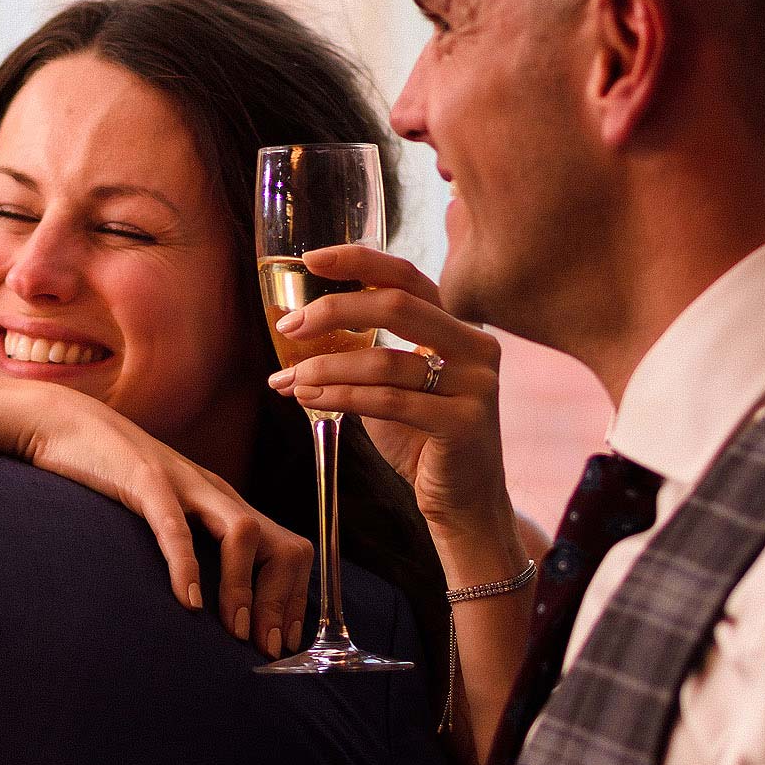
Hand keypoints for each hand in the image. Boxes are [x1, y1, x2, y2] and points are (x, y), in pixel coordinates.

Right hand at [21, 391, 314, 657]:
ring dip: (243, 589)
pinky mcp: (146, 481)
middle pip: (283, 546)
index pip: (290, 553)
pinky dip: (187, 566)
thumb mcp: (166, 518)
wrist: (67, 424)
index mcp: (226, 507)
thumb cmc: (113, 481)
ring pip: (243, 533)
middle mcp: (218, 495)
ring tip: (234, 632)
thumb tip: (201, 609)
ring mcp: (185, 485)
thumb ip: (190, 550)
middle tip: (265, 648)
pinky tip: (189, 602)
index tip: (282, 644)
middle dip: (281, 603)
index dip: (295, 602)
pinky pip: (175, 526)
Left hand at [267, 245, 514, 547]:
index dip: (359, 260)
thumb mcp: (394, 385)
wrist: (463, 505)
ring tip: (289, 379)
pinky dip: (341, 396)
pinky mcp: (465, 423)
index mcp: (458, 326)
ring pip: (385, 360)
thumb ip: (368, 351)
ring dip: (326, 366)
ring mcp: (476, 384)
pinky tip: (308, 398)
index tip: (311, 259)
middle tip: (288, 326)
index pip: (407, 277)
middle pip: (396, 305)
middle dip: (333, 311)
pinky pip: (388, 401)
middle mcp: (476, 346)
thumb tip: (299, 327)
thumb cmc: (423, 441)